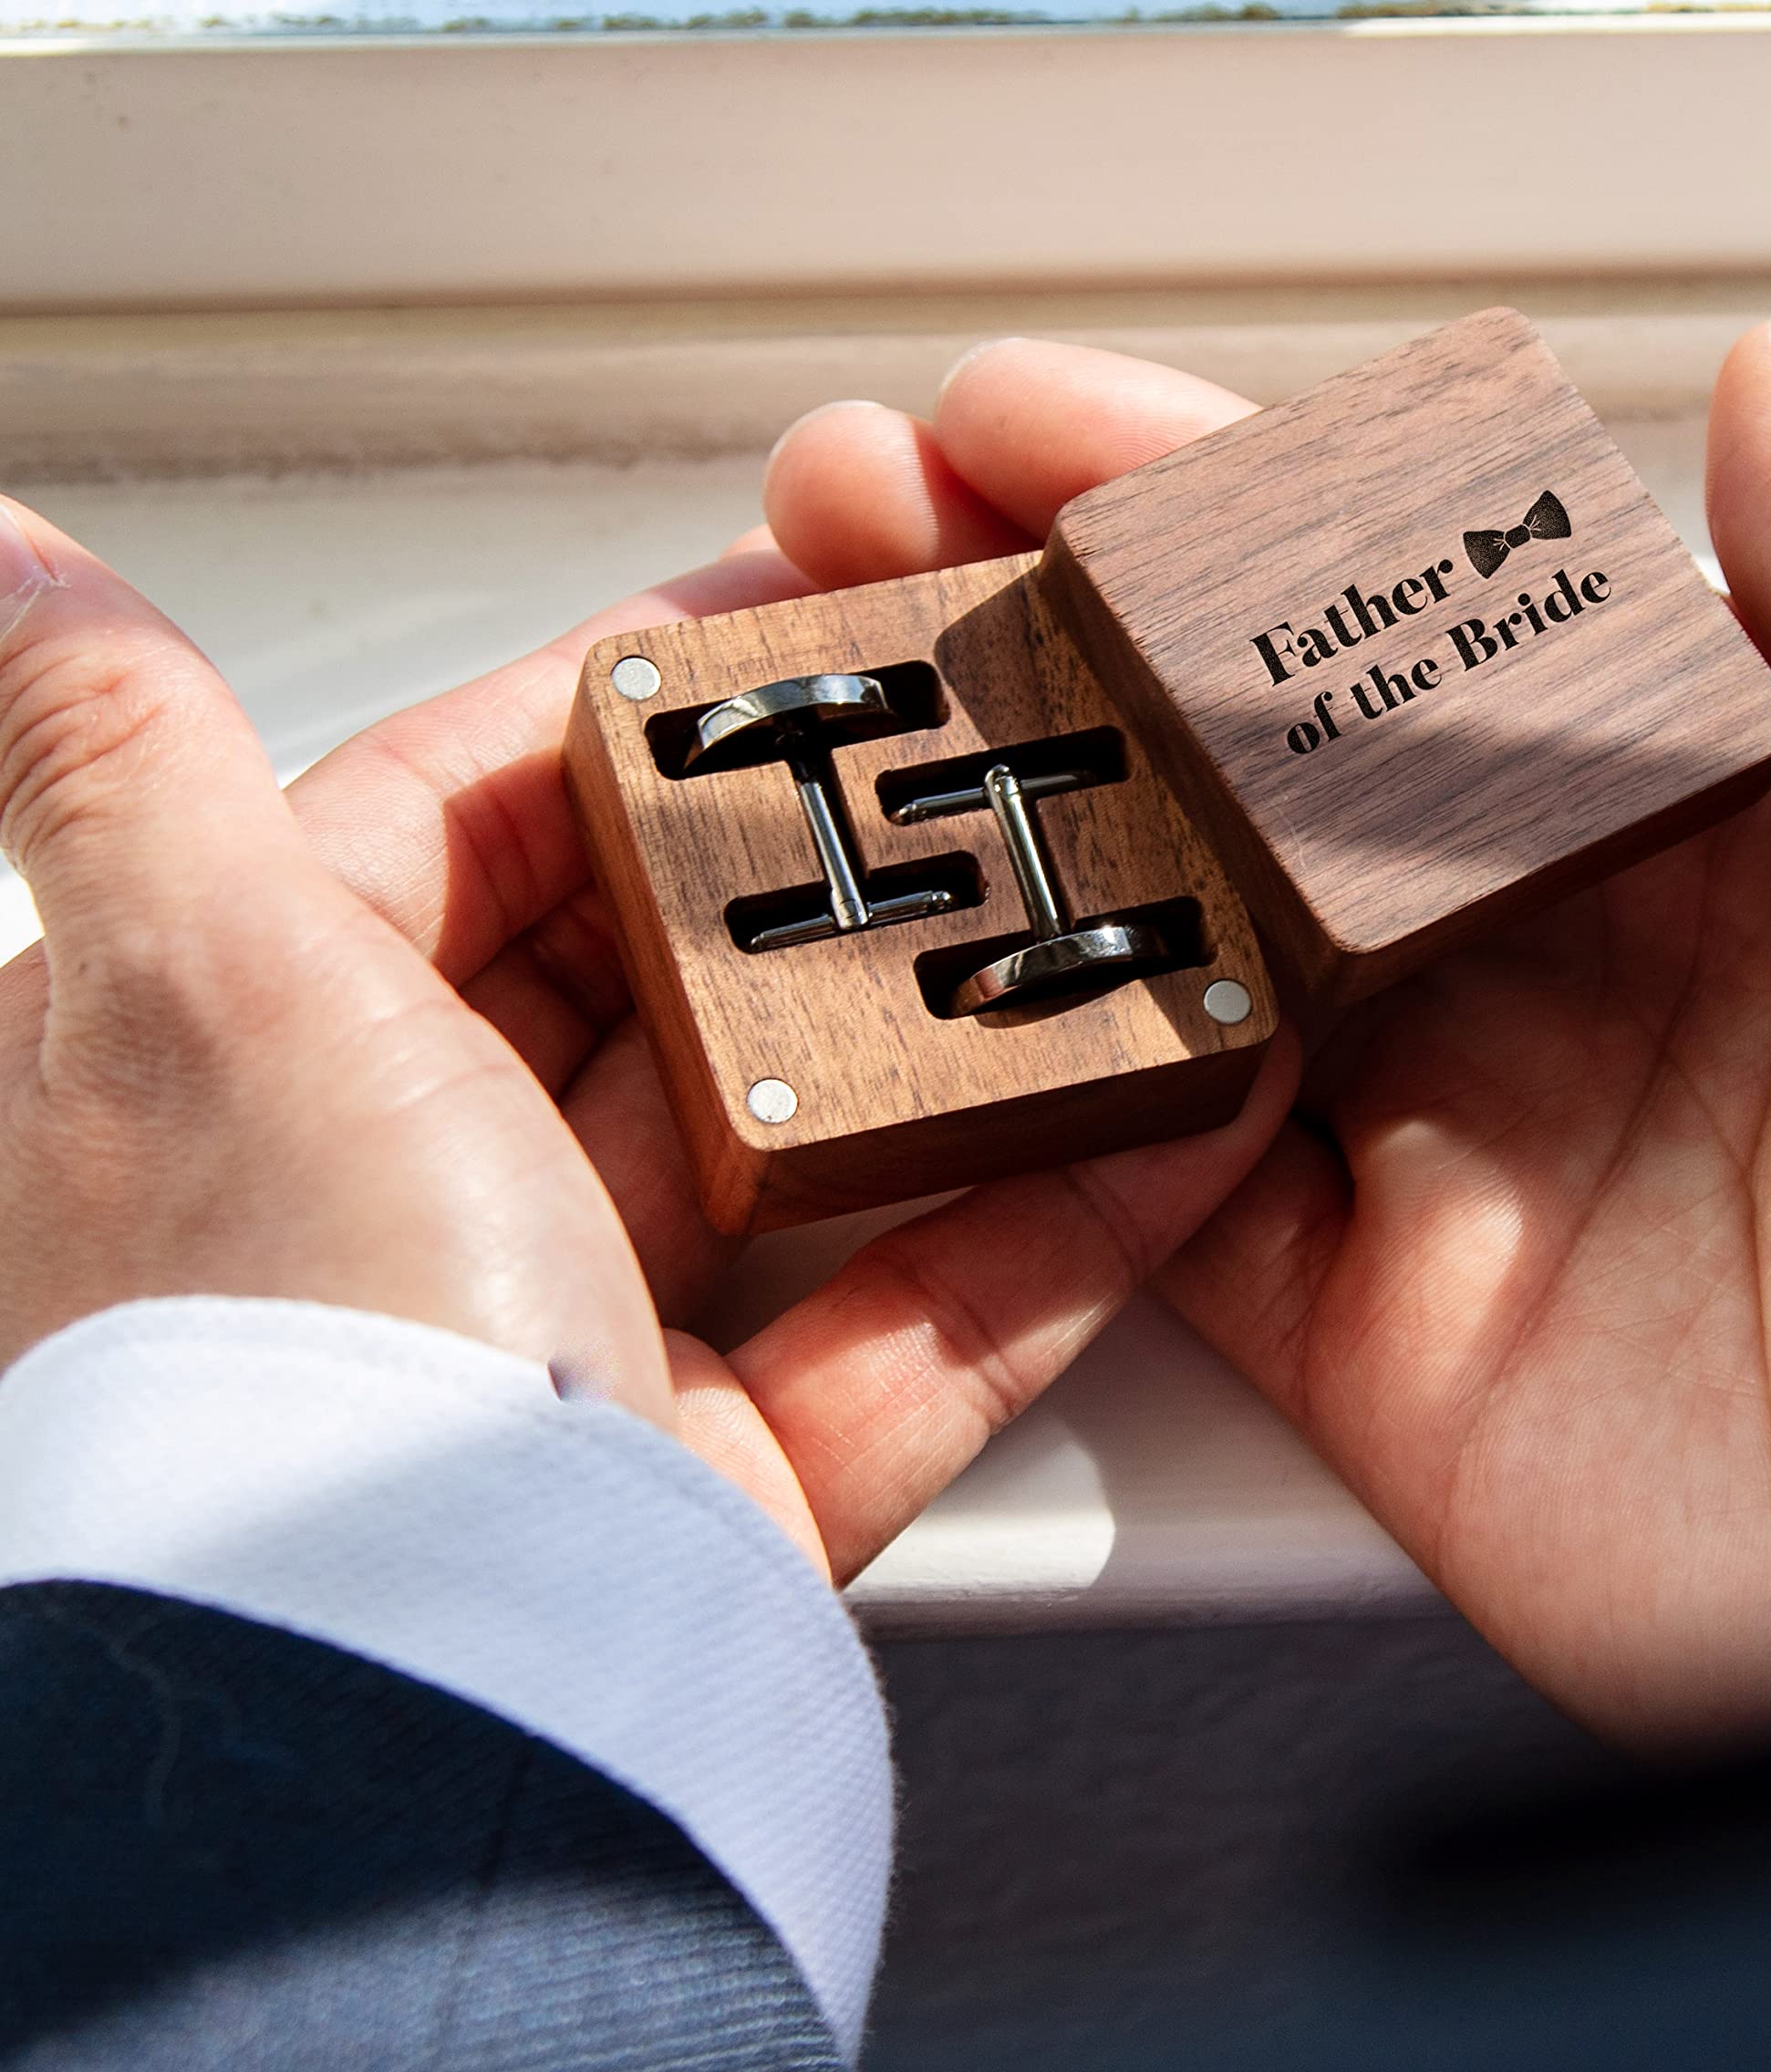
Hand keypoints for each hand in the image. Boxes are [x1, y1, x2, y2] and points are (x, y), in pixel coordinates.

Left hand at [0, 495, 1292, 1580]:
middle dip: (814, 864)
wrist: (415, 1709)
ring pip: (807, 1139)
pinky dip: (1048, 1226)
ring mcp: (580, 1336)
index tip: (793, 632)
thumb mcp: (201, 977)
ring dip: (955, 1037)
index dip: (633, 700)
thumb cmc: (284, 1332)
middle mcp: (409, 1193)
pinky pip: (925, 1317)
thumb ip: (122, 755)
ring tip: (1093, 915)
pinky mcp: (732, 1474)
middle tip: (974, 759)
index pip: (468, 812)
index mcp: (256, 1052)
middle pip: (659, 966)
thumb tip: (9, 556)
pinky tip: (1161, 1119)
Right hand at [764, 322, 1770, 1742]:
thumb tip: (1765, 385)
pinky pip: (1163, 1201)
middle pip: (1239, 757)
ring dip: (998, 818)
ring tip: (836, 684)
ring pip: (1169, 950)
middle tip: (865, 505)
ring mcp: (1442, 1137)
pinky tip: (929, 968)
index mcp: (1699, 806)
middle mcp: (1546, 956)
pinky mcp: (1372, 1327)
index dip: (1217, 496)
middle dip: (1043, 618)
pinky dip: (1049, 1102)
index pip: (1401, 607)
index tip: (1047, 415)